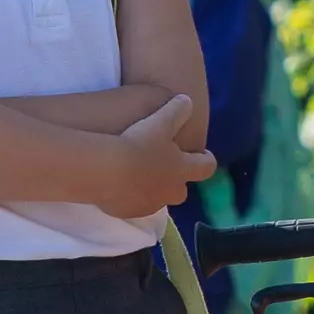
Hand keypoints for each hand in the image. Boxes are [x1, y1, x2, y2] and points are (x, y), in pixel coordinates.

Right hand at [108, 93, 217, 215]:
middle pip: (181, 190)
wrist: (107, 170)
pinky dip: (130, 197)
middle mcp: (170, 191)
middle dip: (177, 180)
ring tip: (138, 174)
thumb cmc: (139, 144)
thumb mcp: (161, 121)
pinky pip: (133, 205)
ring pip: (157, 200)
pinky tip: (118, 184)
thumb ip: (177, 111)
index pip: (206, 168)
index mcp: (182, 170)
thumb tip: (187, 101)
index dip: (206, 160)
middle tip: (166, 166)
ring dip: (153, 189)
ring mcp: (149, 204)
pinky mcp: (128, 212)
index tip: (203, 154)